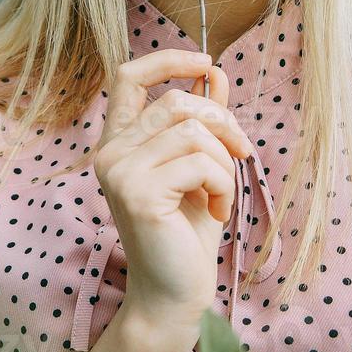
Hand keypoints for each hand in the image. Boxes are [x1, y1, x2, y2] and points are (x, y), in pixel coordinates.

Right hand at [94, 49, 251, 329]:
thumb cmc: (187, 231)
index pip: (128, 76)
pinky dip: (223, 185)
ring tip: (222, 195)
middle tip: (241, 154)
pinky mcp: (138, 193)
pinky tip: (217, 213)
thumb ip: (203, 121)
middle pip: (177, 101)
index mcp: (119, 141)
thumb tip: (215, 72)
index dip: (167, 59)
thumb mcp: (200, 166)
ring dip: (224, 163)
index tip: (207, 62)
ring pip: (193, 131)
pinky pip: (199, 163)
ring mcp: (119, 172)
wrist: (176, 292)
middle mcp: (110, 152)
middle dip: (222, 122)